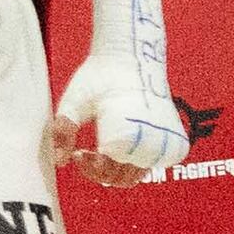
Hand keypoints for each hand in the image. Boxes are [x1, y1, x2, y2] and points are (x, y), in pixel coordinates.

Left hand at [49, 0, 188, 187]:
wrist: (130, 55)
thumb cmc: (99, 77)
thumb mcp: (74, 101)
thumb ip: (64, 131)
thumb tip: (60, 161)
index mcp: (127, 131)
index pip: (110, 171)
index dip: (90, 168)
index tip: (78, 153)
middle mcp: (153, 139)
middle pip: (124, 178)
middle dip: (102, 171)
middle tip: (86, 154)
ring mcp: (166, 139)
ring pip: (139, 173)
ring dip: (119, 169)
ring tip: (103, 151)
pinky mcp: (173, 136)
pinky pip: (156, 162)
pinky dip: (137, 162)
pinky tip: (121, 147)